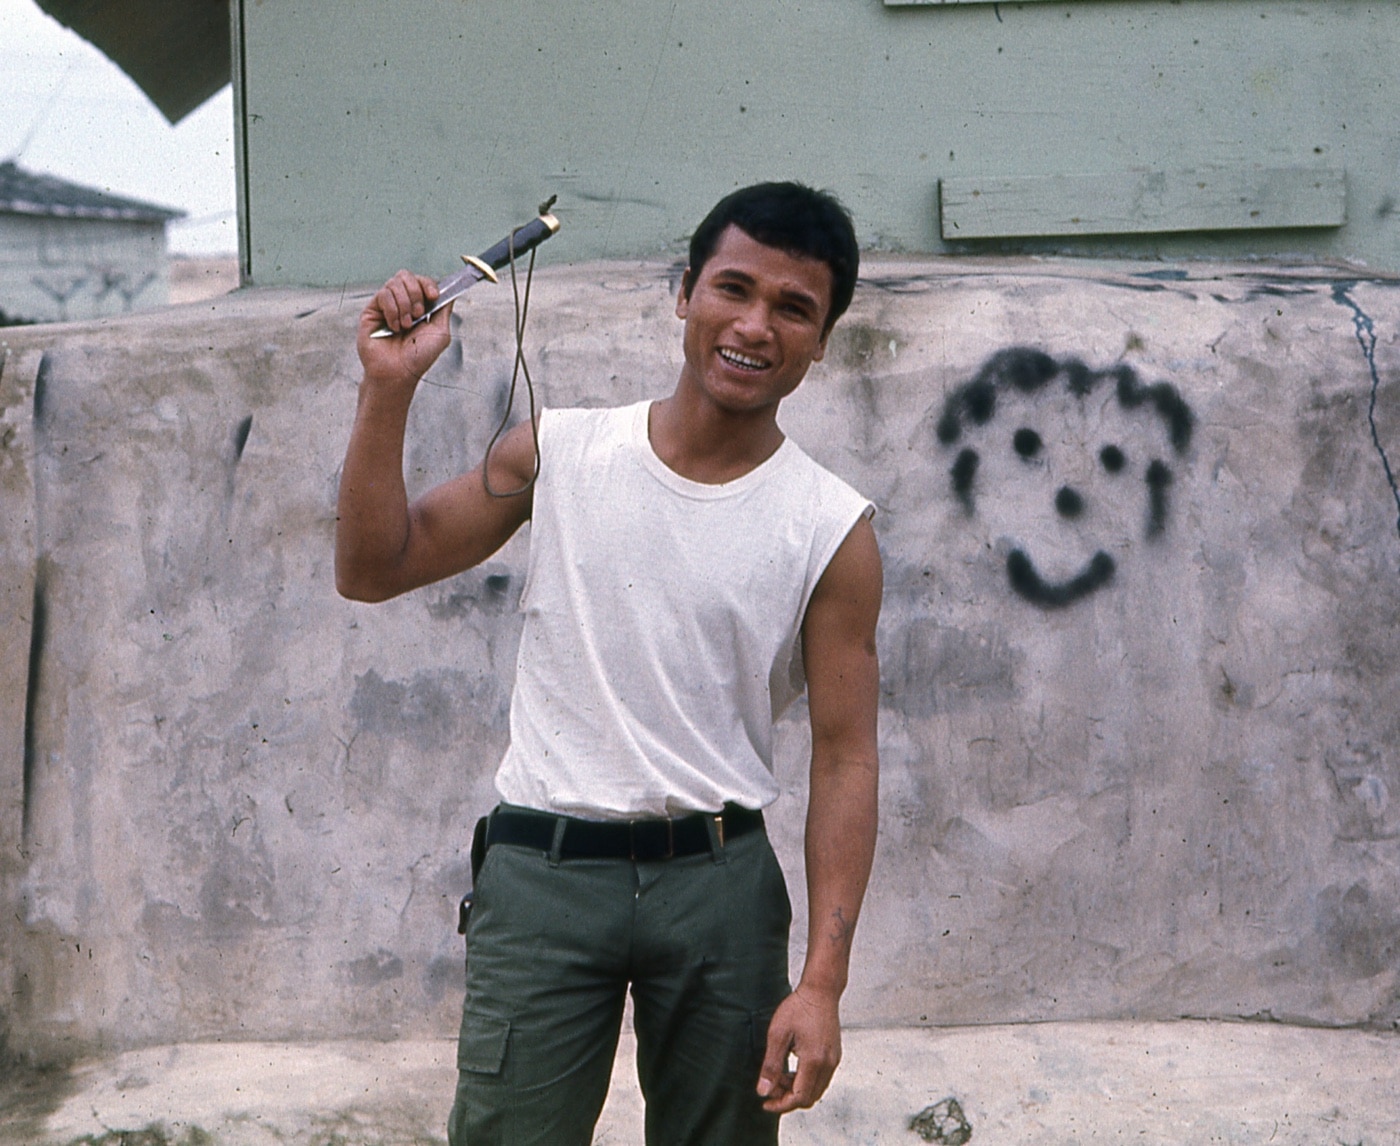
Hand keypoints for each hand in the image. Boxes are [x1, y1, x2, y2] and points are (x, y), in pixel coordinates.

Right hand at [356, 270, 452, 386]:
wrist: (398, 372)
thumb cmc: (418, 358)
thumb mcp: (441, 332)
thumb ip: (444, 309)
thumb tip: (449, 291)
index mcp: (419, 307)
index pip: (422, 281)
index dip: (428, 284)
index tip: (433, 296)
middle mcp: (403, 303)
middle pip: (407, 276)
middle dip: (416, 294)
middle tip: (418, 315)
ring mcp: (387, 305)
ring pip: (395, 283)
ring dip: (405, 305)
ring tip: (405, 325)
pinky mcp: (372, 310)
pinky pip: (383, 294)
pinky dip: (392, 310)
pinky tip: (393, 327)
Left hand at [755, 984, 841, 1113]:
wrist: (821, 991)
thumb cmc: (799, 1008)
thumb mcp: (777, 1035)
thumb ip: (771, 1065)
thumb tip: (764, 1091)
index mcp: (814, 1060)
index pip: (799, 1097)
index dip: (781, 1105)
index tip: (766, 1103)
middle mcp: (828, 1064)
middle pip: (809, 1097)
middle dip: (788, 1098)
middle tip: (771, 1087)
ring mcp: (834, 1060)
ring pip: (816, 1090)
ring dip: (797, 1090)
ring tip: (779, 1076)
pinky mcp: (834, 1056)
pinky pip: (821, 1079)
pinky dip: (805, 1081)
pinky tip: (792, 1069)